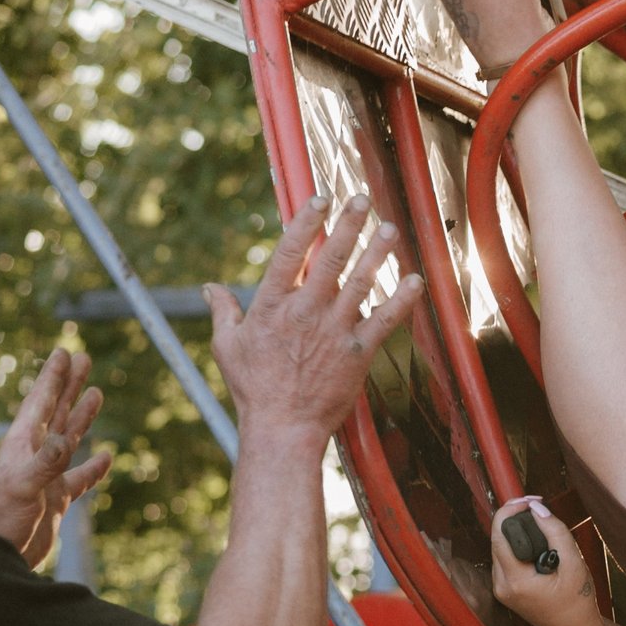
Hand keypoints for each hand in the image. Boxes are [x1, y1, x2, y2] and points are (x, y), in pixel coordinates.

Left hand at [0, 342, 113, 565]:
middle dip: (70, 386)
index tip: (64, 353)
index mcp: (23, 444)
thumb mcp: (24, 486)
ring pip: (69, 437)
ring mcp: (47, 475)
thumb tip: (65, 440)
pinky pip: (80, 477)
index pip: (41, 402)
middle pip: (56, 411)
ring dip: (82, 416)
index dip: (53, 378)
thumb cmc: (4, 518)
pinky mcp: (56, 498)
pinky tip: (106, 458)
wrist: (0, 554)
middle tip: (84, 360)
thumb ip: (46, 462)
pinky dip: (93, 467)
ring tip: (96, 394)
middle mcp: (35, 454)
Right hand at [209, 197, 420, 446]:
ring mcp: (334, 331)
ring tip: (390, 228)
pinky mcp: (358, 353)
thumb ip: (222, 312)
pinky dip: (402, 299)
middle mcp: (305, 312)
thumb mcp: (227, 346)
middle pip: (330, 259)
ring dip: (377, 253)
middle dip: (348, 226)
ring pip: (361, 283)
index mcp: (272, 306)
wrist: (283, 428)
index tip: (319, 198)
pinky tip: (416, 279)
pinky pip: (385, 320)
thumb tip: (209, 288)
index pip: (289, 253)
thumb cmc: (253, 388)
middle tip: (363, 199)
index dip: (306, 222)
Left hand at [488, 495, 602, 625]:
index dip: (512, 510)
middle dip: (514, 517)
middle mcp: (502, 585)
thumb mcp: (574, 564)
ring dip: (515, 530)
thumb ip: (556, 533)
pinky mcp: (505, 588)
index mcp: (516, 581)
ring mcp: (501, 588)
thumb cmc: (578, 601)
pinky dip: (517, 544)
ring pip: (500, 546)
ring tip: (538, 519)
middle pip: (497, 538)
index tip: (531, 501)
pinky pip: (505, 557)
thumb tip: (537, 508)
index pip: (500, 534)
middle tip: (536, 504)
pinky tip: (534, 539)